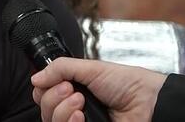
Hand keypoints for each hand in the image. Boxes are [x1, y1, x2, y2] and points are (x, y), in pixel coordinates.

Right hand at [31, 58, 166, 121]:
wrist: (149, 103)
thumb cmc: (127, 84)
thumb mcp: (91, 68)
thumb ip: (60, 68)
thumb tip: (35, 78)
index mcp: (73, 91)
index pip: (43, 95)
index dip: (45, 89)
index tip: (59, 82)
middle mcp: (74, 109)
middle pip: (44, 110)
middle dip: (53, 97)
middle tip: (73, 90)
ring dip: (62, 110)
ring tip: (81, 102)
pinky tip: (82, 116)